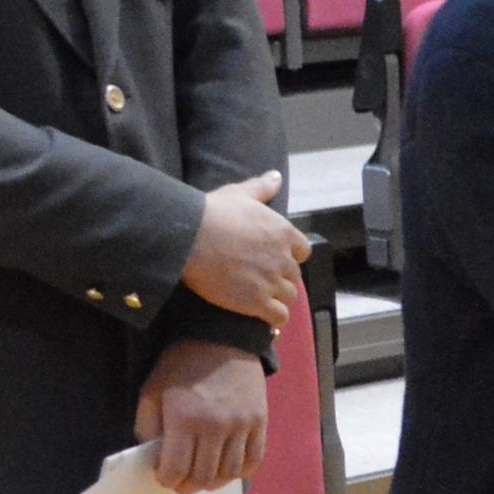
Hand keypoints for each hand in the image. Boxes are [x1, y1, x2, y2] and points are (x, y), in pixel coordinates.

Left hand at [133, 340, 269, 493]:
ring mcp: (242, 425)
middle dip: (187, 486)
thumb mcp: (151, 391)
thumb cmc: (181, 365)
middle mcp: (215, 426)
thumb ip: (147, 427)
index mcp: (184, 419)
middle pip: (203, 477)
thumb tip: (155, 456)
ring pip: (229, 474)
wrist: (223, 337)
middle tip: (181, 481)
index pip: (175, 470)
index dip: (166, 479)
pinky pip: (254, 461)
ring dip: (213, 482)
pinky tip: (227, 467)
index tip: (163, 474)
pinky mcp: (260, 422)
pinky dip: (240, 472)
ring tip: (203, 475)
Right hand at [179, 171, 311, 324]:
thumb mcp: (240, 193)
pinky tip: (263, 316)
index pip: (303, 251)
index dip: (290, 256)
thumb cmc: (213, 212)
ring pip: (290, 297)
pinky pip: (279, 317)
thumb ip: (262, 187)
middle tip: (263, 279)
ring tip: (263, 300)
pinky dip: (274, 318)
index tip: (275, 258)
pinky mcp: (258, 302)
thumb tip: (276, 176)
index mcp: (283, 233)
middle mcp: (283, 258)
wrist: (191, 237)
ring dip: (280, 299)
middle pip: (294, 276)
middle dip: (282, 278)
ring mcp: (272, 282)